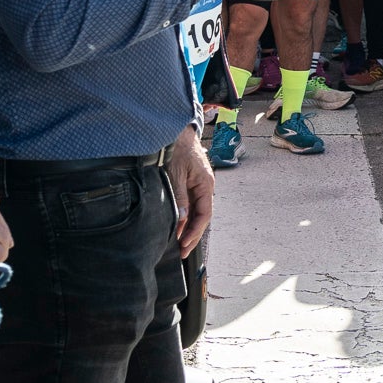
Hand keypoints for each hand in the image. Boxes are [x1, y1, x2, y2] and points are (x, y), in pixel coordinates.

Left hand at [168, 127, 212, 256]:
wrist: (176, 130)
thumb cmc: (178, 149)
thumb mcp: (176, 175)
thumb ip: (179, 197)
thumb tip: (182, 220)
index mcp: (206, 185)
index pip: (204, 215)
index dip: (195, 232)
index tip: (184, 245)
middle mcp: (205, 187)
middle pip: (202, 216)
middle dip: (193, 235)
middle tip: (182, 251)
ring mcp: (198, 185)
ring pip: (196, 212)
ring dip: (188, 227)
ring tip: (178, 242)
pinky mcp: (190, 183)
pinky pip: (191, 204)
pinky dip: (185, 217)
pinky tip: (177, 224)